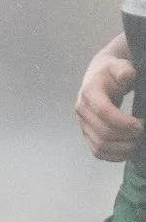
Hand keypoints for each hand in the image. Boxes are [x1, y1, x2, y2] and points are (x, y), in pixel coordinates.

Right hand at [76, 38, 141, 161]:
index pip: (103, 112)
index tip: (140, 125)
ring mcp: (83, 124)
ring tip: (137, 143)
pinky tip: (128, 151)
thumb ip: (124, 70)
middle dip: (126, 137)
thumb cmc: (113, 71)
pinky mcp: (87, 134)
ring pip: (100, 145)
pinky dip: (114, 156)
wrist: (99, 77)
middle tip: (143, 133)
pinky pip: (97, 151)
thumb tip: (126, 77)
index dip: (122, 122)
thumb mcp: (119, 66)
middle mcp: (82, 110)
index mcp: (89, 93)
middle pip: (103, 132)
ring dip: (121, 149)